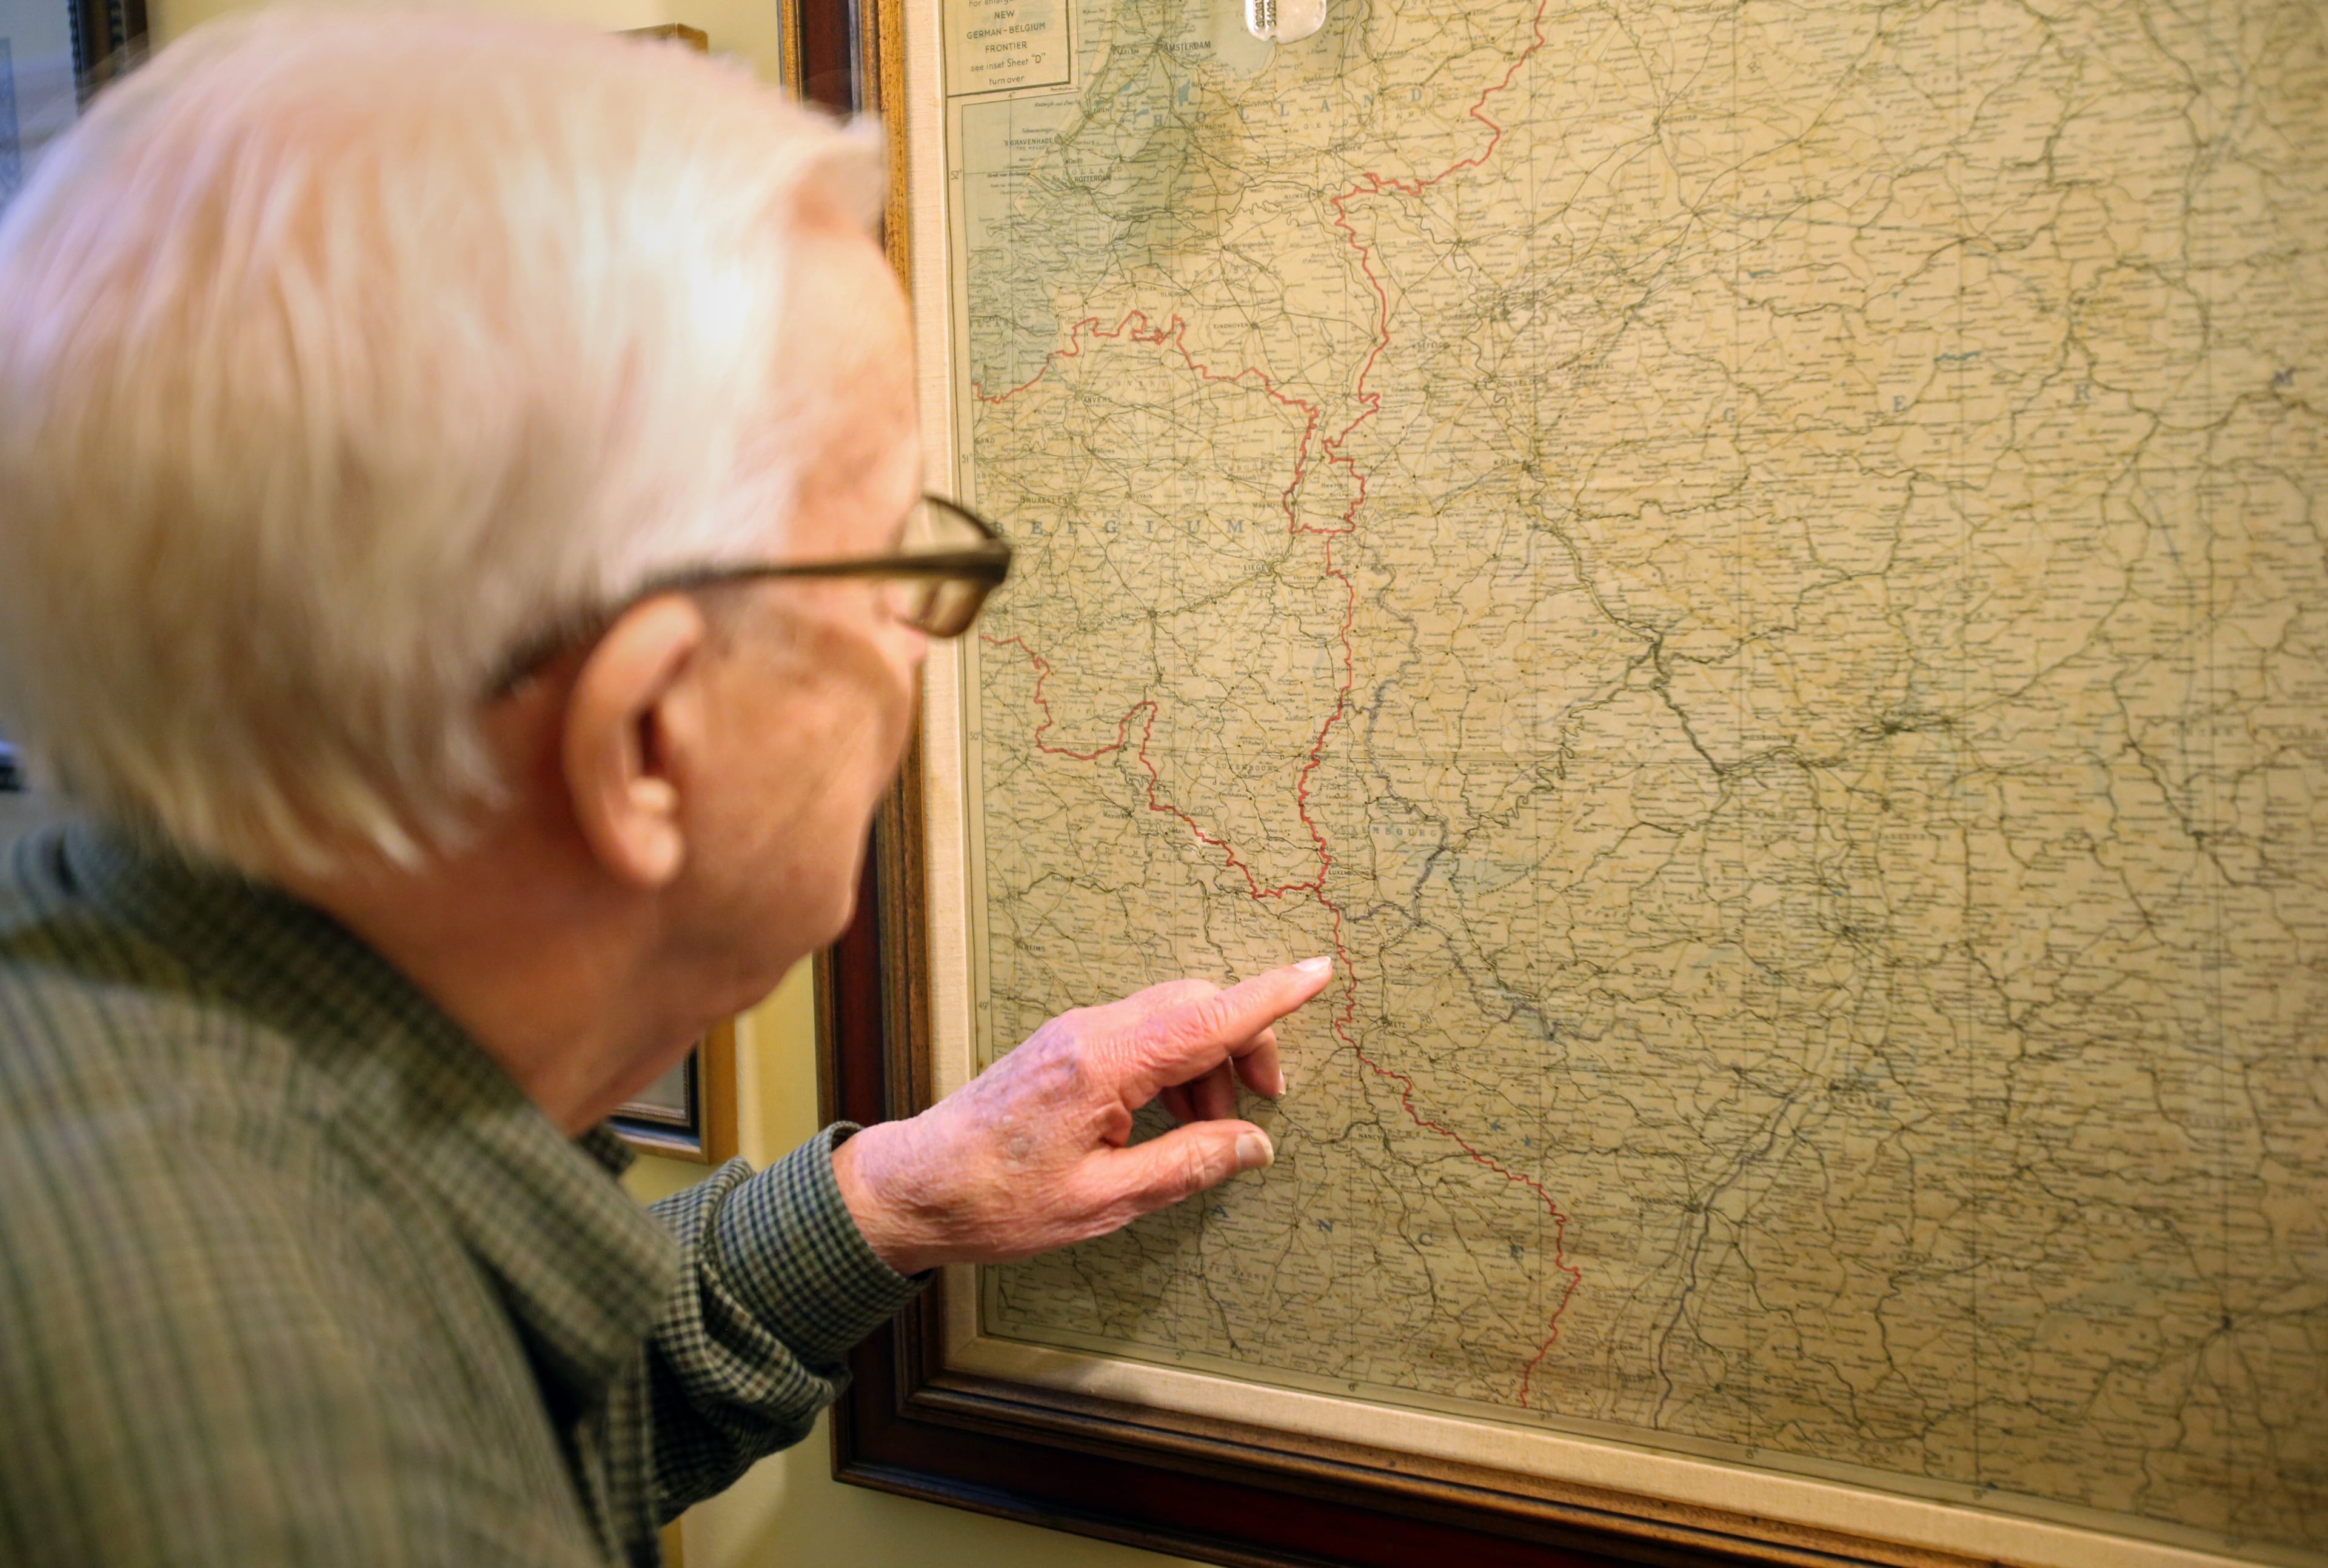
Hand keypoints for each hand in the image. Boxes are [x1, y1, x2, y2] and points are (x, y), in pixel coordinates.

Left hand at [830, 957, 1332, 1273]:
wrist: (912, 1189)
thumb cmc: (996, 1202)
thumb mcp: (1104, 1201)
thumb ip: (1186, 1165)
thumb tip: (1253, 1145)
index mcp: (1103, 1064)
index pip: (1208, 1017)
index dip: (1271, 997)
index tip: (1320, 971)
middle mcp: (1089, 1031)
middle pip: (1195, 1008)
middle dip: (1244, 1046)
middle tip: (1262, 1108)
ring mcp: (1073, 1033)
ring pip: (1170, 1021)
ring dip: (1206, 1067)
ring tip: (1207, 1135)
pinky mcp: (1062, 1047)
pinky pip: (1139, 1037)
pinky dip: (1171, 1070)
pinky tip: (1166, 1124)